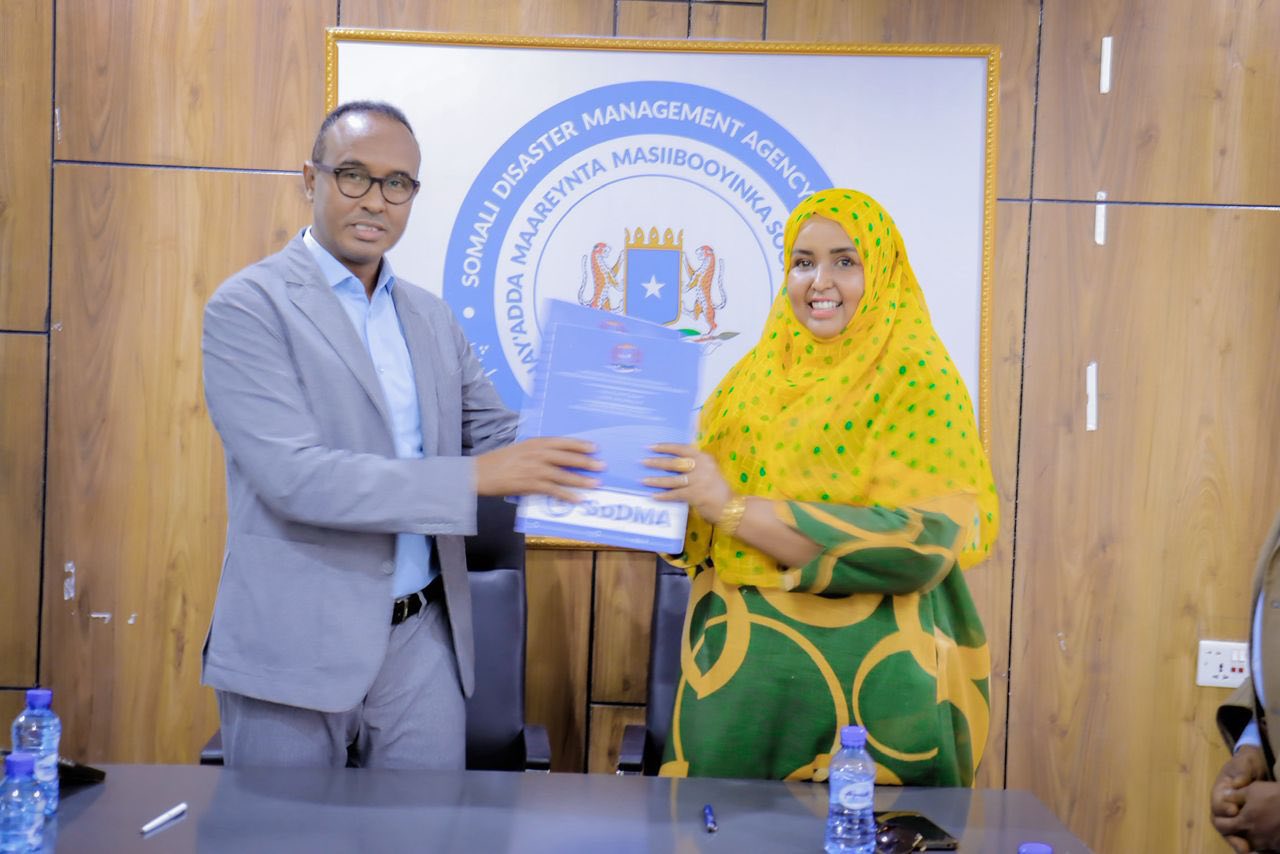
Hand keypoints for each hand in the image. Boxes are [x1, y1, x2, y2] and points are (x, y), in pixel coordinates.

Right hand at [474, 437, 602, 501]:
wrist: (479, 473)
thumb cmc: (499, 461)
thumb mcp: (520, 449)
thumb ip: (538, 451)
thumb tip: (557, 457)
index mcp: (535, 442)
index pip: (563, 442)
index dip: (580, 445)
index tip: (595, 448)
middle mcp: (537, 454)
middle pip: (567, 457)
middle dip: (586, 462)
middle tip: (602, 466)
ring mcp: (534, 469)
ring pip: (563, 474)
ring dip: (581, 480)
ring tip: (596, 484)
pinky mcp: (530, 485)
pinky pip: (554, 490)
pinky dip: (567, 495)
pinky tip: (578, 499)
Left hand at [642, 443, 733, 521]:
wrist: (732, 507)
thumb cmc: (717, 490)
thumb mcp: (708, 471)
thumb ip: (694, 466)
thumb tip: (669, 464)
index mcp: (704, 457)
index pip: (681, 448)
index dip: (664, 447)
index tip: (650, 446)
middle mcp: (702, 466)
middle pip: (674, 463)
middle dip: (656, 462)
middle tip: (642, 461)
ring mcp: (699, 481)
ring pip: (672, 480)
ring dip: (656, 480)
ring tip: (643, 480)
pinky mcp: (696, 495)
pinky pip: (675, 494)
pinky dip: (664, 496)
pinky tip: (653, 496)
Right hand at [1213, 746, 1268, 851]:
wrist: (1255, 766)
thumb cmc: (1247, 763)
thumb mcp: (1245, 763)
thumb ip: (1241, 772)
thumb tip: (1235, 784)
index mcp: (1220, 791)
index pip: (1216, 803)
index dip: (1223, 808)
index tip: (1234, 810)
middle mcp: (1223, 805)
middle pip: (1220, 822)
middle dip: (1229, 832)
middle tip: (1240, 842)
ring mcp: (1233, 814)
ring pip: (1229, 831)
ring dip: (1236, 841)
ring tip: (1247, 850)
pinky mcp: (1244, 820)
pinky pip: (1241, 833)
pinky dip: (1246, 842)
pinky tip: (1255, 848)